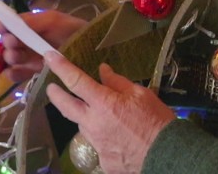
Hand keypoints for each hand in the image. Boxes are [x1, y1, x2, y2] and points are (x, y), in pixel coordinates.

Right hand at [0, 11, 85, 81]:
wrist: (93, 49)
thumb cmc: (74, 30)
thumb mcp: (54, 20)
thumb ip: (33, 21)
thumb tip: (11, 23)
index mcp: (29, 25)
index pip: (7, 25)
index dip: (0, 28)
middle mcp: (25, 41)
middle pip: (6, 43)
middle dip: (6, 44)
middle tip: (12, 45)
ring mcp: (29, 58)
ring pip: (10, 59)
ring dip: (9, 58)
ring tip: (16, 57)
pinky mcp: (34, 73)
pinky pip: (18, 74)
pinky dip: (12, 74)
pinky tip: (13, 72)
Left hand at [44, 51, 174, 173]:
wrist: (168, 156)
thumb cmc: (157, 121)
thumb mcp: (141, 94)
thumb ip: (117, 83)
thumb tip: (103, 71)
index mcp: (104, 103)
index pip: (75, 80)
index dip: (60, 67)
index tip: (48, 57)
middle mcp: (94, 123)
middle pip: (65, 106)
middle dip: (55, 95)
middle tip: (51, 88)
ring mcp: (97, 144)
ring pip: (83, 125)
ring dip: (85, 117)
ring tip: (99, 114)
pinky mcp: (103, 160)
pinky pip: (98, 144)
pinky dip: (103, 136)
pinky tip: (116, 137)